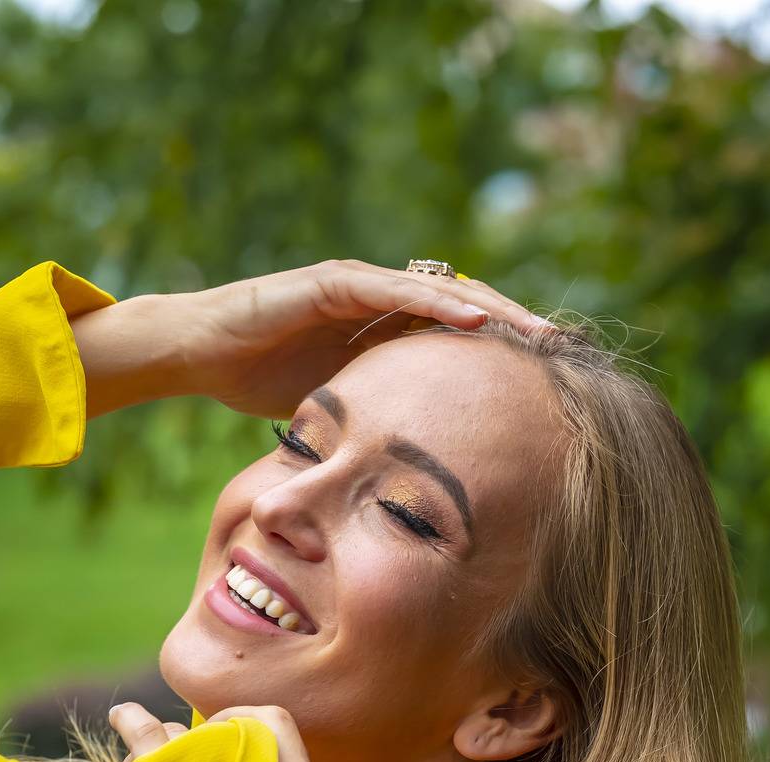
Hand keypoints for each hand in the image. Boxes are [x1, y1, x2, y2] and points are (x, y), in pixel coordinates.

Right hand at [188, 257, 548, 417]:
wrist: (201, 352)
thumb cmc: (259, 380)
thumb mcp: (338, 407)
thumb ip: (378, 416)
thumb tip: (415, 470)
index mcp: (386, 331)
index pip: (459, 337)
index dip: (505, 354)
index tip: (552, 379)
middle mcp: (382, 300)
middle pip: (465, 309)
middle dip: (517, 329)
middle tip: (568, 352)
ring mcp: (361, 285)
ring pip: (443, 292)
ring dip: (496, 312)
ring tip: (541, 334)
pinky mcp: (336, 282)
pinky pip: (397, 291)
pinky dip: (439, 304)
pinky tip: (479, 321)